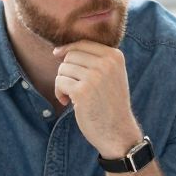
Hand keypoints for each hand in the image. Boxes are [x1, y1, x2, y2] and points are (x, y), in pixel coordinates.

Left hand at [52, 40, 141, 159]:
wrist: (118, 132)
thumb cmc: (110, 104)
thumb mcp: (111, 75)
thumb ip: (95, 59)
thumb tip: (59, 50)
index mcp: (115, 56)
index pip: (83, 43)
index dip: (68, 50)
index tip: (57, 55)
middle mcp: (106, 64)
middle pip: (70, 56)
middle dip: (67, 70)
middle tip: (73, 87)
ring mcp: (94, 77)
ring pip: (63, 69)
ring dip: (62, 83)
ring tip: (72, 96)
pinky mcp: (82, 91)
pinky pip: (59, 82)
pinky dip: (59, 93)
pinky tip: (67, 102)